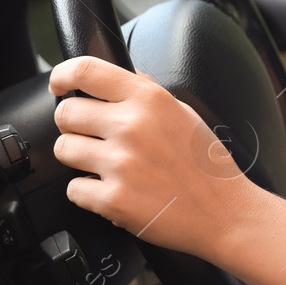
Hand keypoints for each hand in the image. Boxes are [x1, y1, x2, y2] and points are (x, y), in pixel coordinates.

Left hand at [47, 55, 285, 284]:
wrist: (226, 214)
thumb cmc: (208, 166)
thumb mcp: (184, 113)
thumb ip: (147, 92)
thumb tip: (118, 76)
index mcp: (149, 99)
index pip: (85, 70)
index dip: (62, 75)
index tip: (59, 85)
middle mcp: (131, 126)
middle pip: (66, 113)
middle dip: (73, 125)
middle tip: (92, 136)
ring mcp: (120, 164)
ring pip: (63, 150)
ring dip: (78, 159)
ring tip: (106, 166)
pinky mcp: (112, 199)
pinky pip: (74, 189)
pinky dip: (88, 192)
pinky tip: (114, 190)